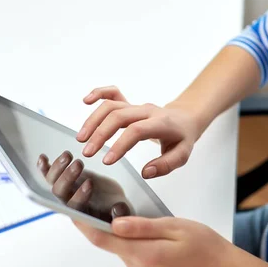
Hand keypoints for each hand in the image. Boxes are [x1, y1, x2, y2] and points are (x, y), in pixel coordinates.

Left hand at [37, 151, 131, 221]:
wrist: (110, 204)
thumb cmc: (115, 209)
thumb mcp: (124, 213)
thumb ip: (121, 212)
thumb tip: (118, 208)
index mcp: (83, 214)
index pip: (76, 208)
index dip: (79, 196)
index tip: (90, 184)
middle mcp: (70, 203)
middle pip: (60, 193)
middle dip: (67, 178)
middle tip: (79, 164)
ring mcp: (65, 192)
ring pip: (53, 182)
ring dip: (57, 168)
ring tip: (68, 155)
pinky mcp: (64, 182)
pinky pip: (49, 176)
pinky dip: (44, 168)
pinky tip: (43, 159)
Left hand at [74, 216, 235, 266]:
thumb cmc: (204, 245)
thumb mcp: (174, 227)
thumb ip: (143, 226)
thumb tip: (114, 223)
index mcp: (144, 255)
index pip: (102, 239)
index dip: (82, 223)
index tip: (69, 208)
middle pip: (109, 243)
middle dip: (100, 222)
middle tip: (96, 198)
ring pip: (122, 247)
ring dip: (119, 231)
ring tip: (124, 209)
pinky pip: (132, 253)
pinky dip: (131, 239)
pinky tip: (141, 227)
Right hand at [76, 86, 201, 178]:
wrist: (185, 118)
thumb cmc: (182, 137)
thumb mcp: (182, 155)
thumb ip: (165, 165)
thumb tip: (145, 173)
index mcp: (161, 123)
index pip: (137, 130)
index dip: (120, 144)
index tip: (107, 161)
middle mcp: (147, 111)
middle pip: (119, 116)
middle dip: (100, 134)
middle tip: (88, 153)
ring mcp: (137, 106)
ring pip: (111, 106)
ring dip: (94, 120)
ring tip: (82, 139)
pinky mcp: (130, 104)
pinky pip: (113, 93)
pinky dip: (99, 94)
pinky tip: (86, 101)